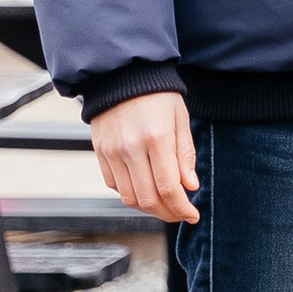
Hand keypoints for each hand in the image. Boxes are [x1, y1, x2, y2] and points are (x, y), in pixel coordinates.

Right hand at [91, 89, 200, 222]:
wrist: (122, 76)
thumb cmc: (157, 95)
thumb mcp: (180, 120)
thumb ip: (185, 155)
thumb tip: (190, 186)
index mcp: (157, 138)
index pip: (169, 188)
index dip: (182, 208)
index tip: (192, 215)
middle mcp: (131, 148)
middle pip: (148, 199)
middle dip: (167, 213)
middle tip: (180, 214)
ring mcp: (112, 152)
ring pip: (129, 197)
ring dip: (148, 208)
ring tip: (164, 205)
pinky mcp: (100, 152)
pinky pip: (113, 185)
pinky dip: (130, 194)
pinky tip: (144, 189)